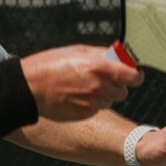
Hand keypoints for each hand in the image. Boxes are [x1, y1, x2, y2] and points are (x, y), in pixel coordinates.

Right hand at [20, 45, 142, 121]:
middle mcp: (99, 86)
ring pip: (109, 101)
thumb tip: (120, 56)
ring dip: (103, 95)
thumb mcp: (78, 50)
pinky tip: (76, 96)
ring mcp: (92, 103)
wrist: (30, 87)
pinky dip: (91, 104)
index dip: (135, 76)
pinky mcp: (85, 114)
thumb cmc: (51, 64)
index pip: (134, 76)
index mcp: (100, 67)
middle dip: (116, 86)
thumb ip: (103, 54)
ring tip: (83, 87)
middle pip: (123, 92)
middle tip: (101, 80)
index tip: (132, 75)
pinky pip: (96, 109)